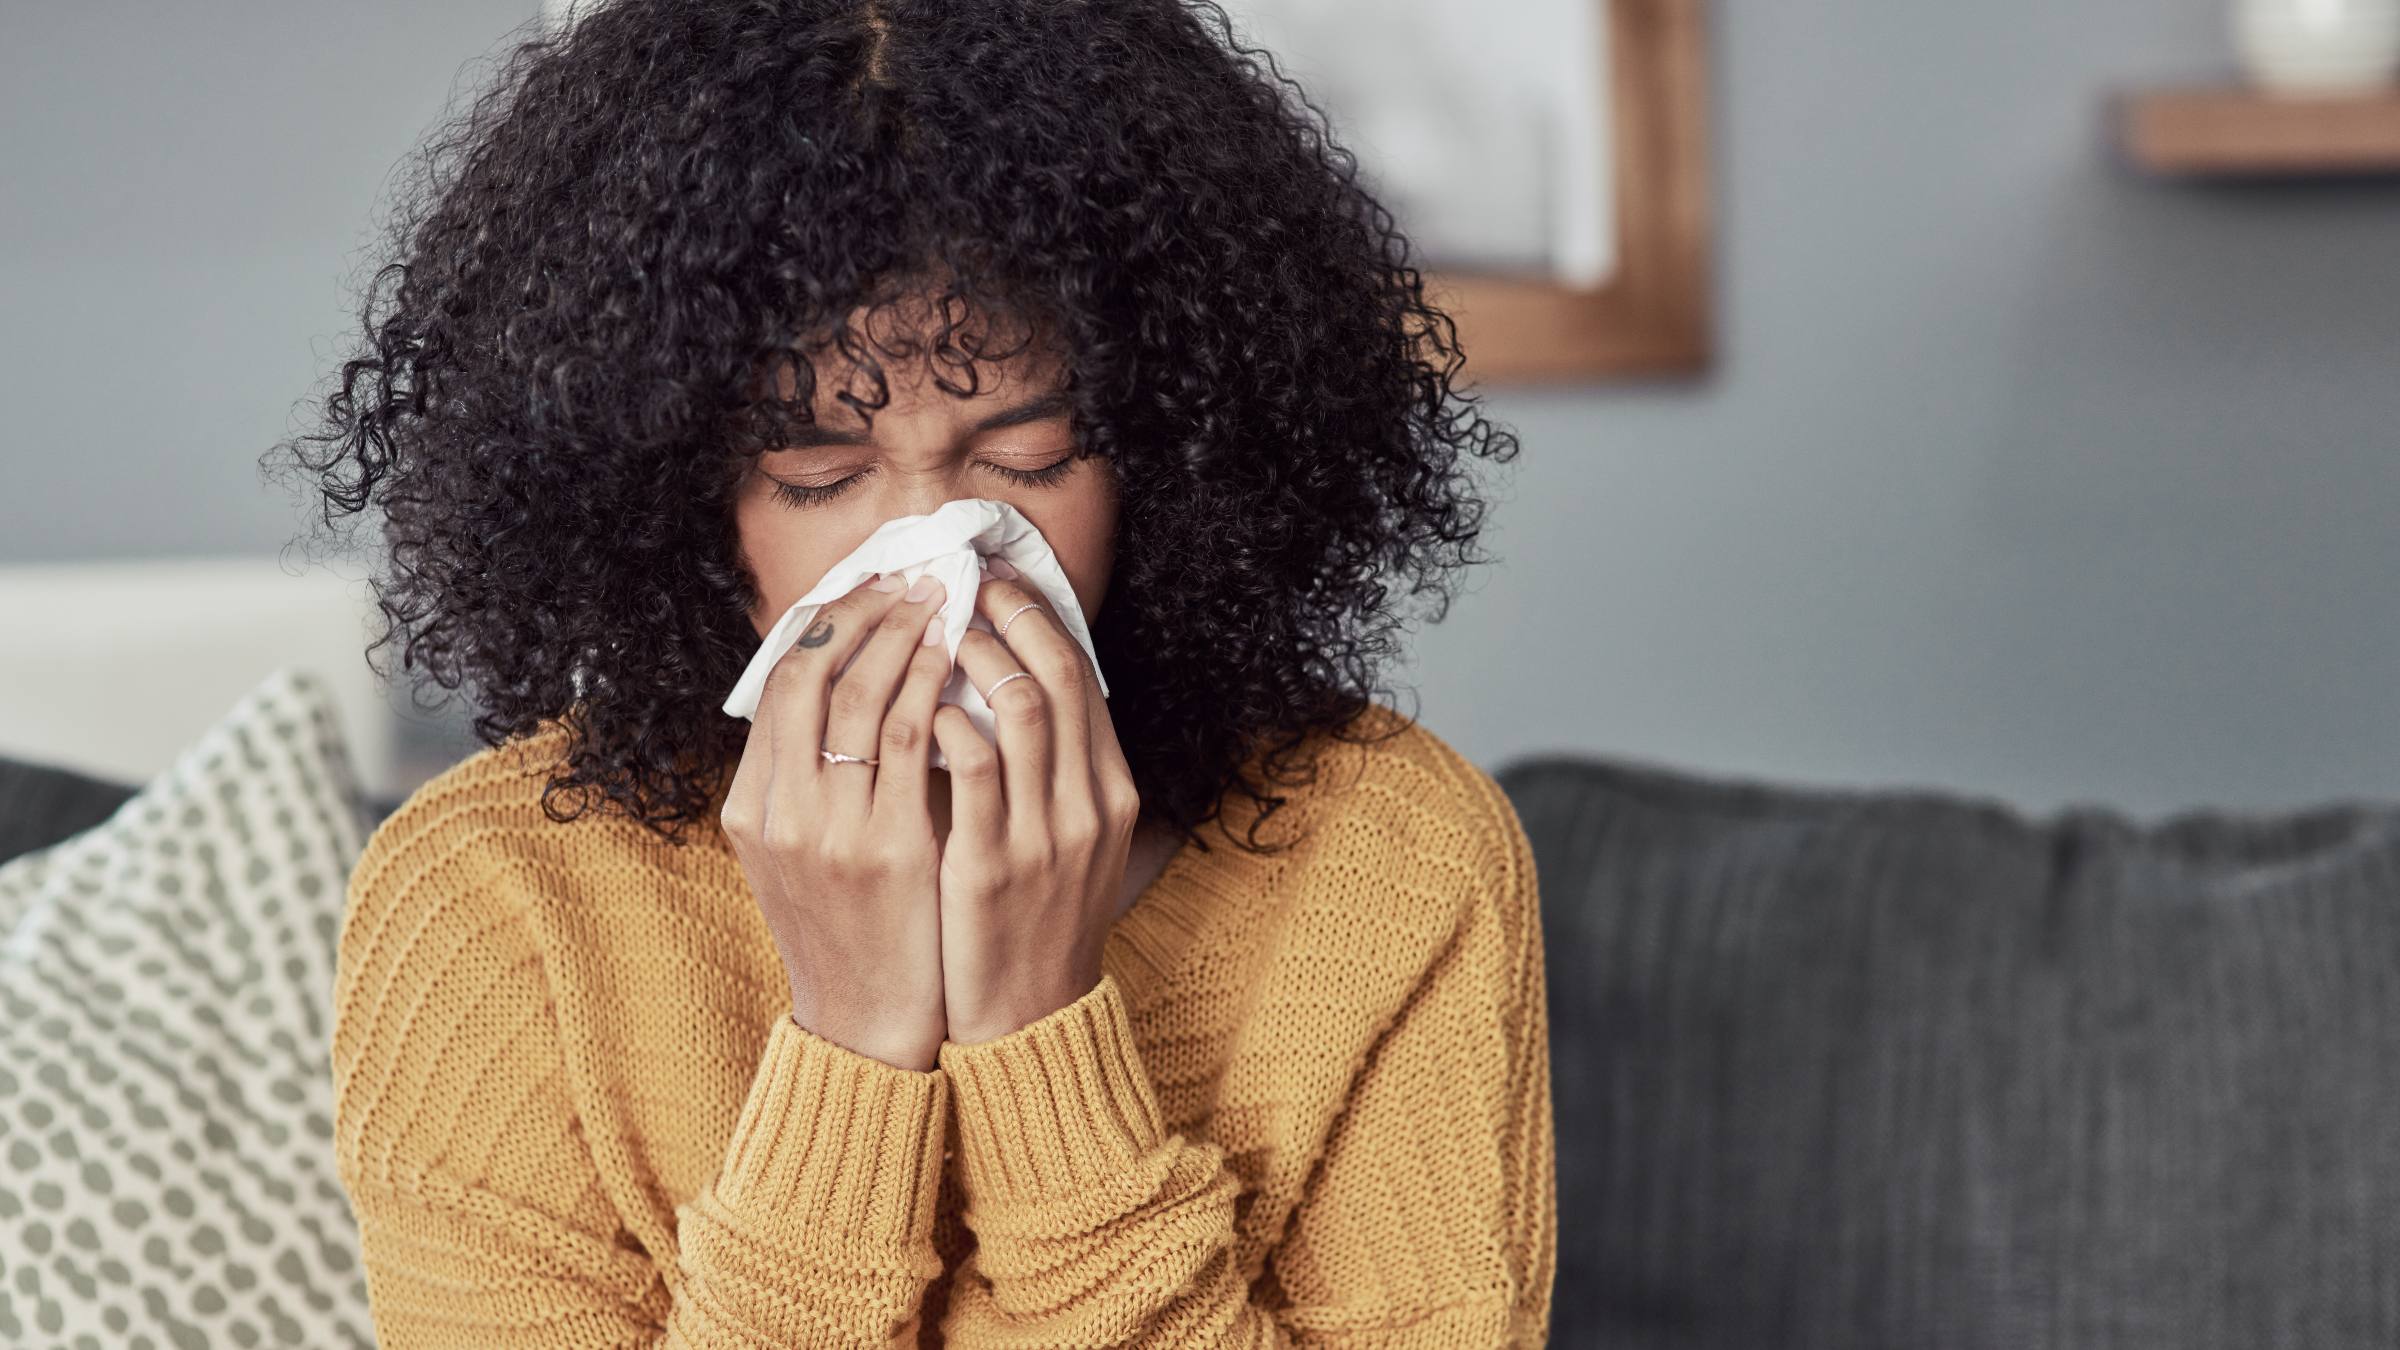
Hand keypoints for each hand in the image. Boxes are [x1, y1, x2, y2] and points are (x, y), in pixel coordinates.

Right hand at [718, 571, 955, 1070]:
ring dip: (902, 635)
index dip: (826, 622)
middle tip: (913, 575)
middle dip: (863, 612)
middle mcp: (779, 812)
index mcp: (752, 807)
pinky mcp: (884, 849)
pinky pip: (905, 740)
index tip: (871, 587)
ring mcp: (826, 830)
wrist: (866, 1026)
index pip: (778, 683)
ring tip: (942, 599)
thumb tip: (842, 692)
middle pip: (808, 674)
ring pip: (856, 695)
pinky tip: (956, 660)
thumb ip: (807, 782)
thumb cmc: (849, 932)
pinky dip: (928, 687)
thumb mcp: (801, 855)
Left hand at [929, 560, 1142, 1044]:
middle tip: (959, 579)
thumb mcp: (1066, 840)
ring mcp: (1046, 835)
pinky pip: (972, 770)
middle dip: (1007, 614)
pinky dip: (945, 723)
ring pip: (1022, 708)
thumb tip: (1010, 688)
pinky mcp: (992, 867)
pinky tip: (914, 709)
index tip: (996, 577)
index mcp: (1109, 791)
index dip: (1039, 615)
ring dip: (973, 655)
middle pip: (1060, 674)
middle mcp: (1088, 804)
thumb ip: (1051, 772)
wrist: (1028, 1018)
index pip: (1083, 675)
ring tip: (932, 629)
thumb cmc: (1031, 920)